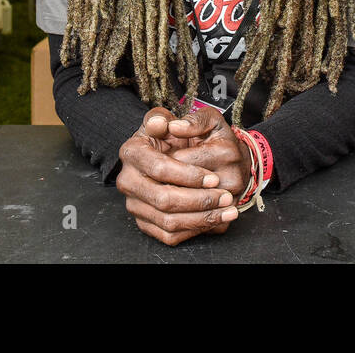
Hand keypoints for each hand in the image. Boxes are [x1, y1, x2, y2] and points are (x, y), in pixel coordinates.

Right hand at [116, 107, 237, 246]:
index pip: (160, 168)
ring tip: (227, 210)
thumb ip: (182, 118)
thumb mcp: (183, 118)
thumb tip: (170, 125)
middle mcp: (127, 179)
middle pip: (164, 199)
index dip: (189, 175)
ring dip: (202, 218)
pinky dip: (194, 231)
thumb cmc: (177, 137)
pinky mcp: (144, 223)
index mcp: (132, 151)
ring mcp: (134, 204)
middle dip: (199, 200)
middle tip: (226, 197)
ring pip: (168, 221)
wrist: (173, 155)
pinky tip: (215, 221)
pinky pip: (169, 235)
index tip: (214, 178)